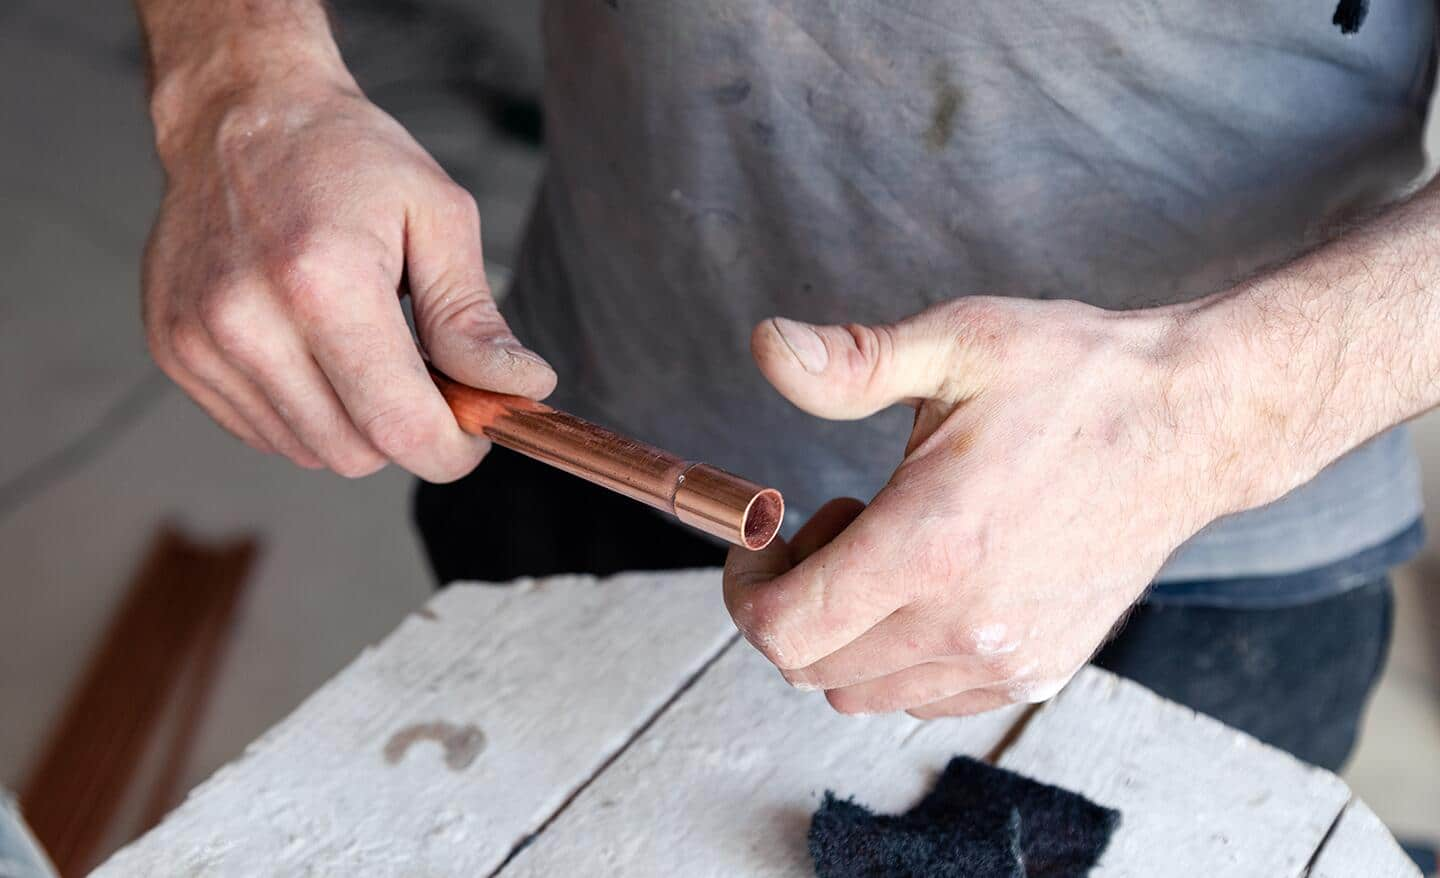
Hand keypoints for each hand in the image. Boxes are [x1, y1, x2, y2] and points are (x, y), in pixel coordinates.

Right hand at [143, 73, 553, 480]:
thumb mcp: (438, 217)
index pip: (399, 427)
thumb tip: (522, 388)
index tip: (476, 432)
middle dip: (406, 432)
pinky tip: (315, 351)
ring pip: (309, 452)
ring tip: (366, 351)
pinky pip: (263, 431)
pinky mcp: (174, 352)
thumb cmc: (347, 159)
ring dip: (355, 424)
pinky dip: (306, 413)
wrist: (237, 114)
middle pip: (355, 453)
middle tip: (427, 378)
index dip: (452, 450)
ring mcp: (199, 340)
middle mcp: (247, 321)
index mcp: (323, 282)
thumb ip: (474, 318)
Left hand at [725, 297, 1247, 717]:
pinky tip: (934, 581)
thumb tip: (766, 345)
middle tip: (839, 519)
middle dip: (793, 598)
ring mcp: (1005, 658)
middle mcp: (963, 623)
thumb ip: (852, 360)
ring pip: (862, 691)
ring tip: (892, 547)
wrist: (1192, 422)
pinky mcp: (1038, 669)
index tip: (769, 534)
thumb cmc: (1077, 377)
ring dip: (846, 630)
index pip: (781, 629)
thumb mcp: (959, 344)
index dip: (746, 586)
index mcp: (928, 546)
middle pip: (811, 665)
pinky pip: (925, 698)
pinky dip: (899, 656)